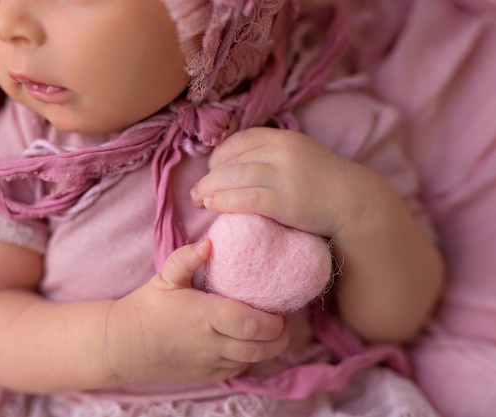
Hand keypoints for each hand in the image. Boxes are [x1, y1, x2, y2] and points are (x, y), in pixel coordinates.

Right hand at [106, 239, 289, 383]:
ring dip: (269, 347)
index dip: (274, 319)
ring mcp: (211, 363)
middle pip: (262, 346)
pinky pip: (239, 369)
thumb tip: (209, 242)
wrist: (125, 344)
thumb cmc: (147, 307)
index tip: (279, 306)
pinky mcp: (208, 375)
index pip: (253, 323)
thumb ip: (187, 258)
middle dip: (280, 335)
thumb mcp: (164, 278)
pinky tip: (247, 342)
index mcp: (206, 316)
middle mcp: (212, 343)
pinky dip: (250, 358)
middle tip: (281, 318)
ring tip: (270, 330)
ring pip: (254, 361)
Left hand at [190, 127, 370, 237]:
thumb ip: (273, 154)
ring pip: (234, 178)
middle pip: (231, 161)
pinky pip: (245, 199)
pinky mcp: (284, 201)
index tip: (210, 171)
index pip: (239, 141)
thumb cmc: (324, 181)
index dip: (218, 156)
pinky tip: (213, 206)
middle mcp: (281, 151)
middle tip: (196, 191)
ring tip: (199, 200)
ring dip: (209, 189)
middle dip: (208, 177)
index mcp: (283, 137)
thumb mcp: (299, 154)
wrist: (355, 201)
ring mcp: (283, 176)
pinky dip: (224, 201)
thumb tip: (237, 164)